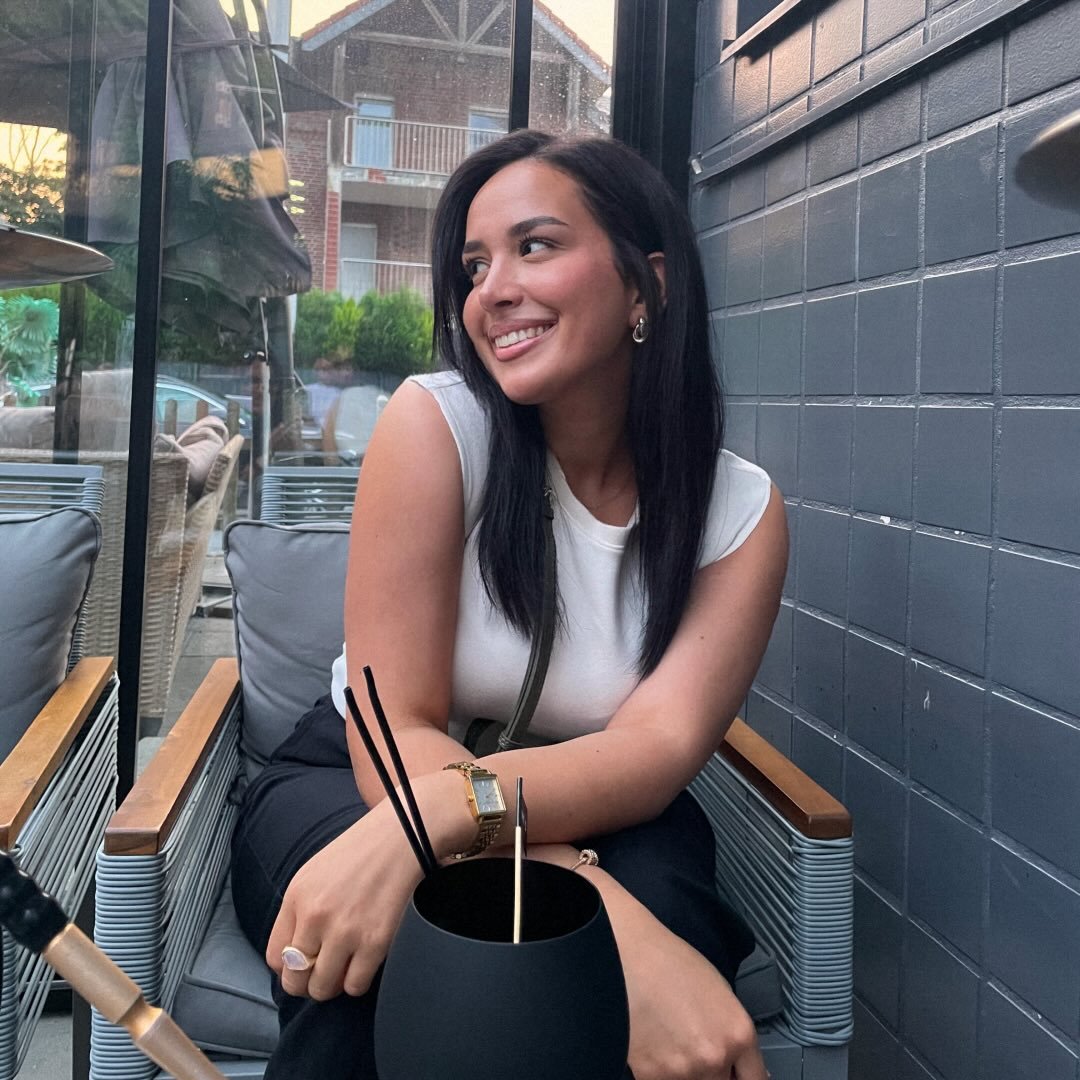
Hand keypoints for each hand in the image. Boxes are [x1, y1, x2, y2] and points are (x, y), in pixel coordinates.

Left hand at [265, 798, 421, 1000]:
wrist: (404, 834)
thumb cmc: (362, 851)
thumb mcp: (315, 872)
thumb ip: (300, 911)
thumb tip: (296, 955)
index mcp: (297, 896)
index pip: (275, 957)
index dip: (290, 967)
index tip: (305, 964)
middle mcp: (315, 916)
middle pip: (295, 980)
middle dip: (308, 982)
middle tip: (325, 972)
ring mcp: (345, 931)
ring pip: (323, 989)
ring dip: (334, 984)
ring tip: (346, 967)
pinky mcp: (375, 941)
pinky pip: (355, 986)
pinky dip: (359, 981)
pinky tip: (366, 961)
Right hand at [623, 921, 766, 1079]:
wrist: (627, 956)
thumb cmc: (669, 963)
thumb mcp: (719, 992)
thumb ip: (733, 1033)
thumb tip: (741, 1064)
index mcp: (738, 1033)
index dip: (744, 1076)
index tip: (736, 1074)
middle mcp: (715, 1057)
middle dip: (713, 1071)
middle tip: (695, 1045)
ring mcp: (682, 1070)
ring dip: (686, 1071)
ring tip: (670, 1038)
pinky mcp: (650, 1076)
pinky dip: (660, 1069)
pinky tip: (653, 1041)